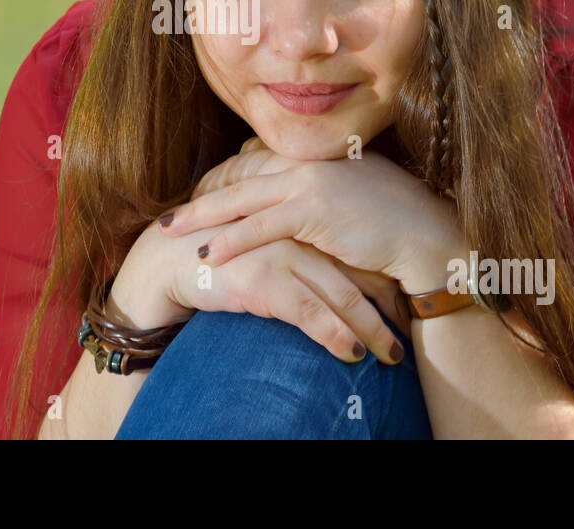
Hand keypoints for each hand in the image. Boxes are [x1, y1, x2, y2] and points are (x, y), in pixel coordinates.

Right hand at [111, 214, 409, 363]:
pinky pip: (311, 313)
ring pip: (343, 295)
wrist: (167, 259)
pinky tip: (351, 355)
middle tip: (406, 333)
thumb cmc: (219, 254)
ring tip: (390, 355)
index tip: (402, 307)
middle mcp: (298, 231)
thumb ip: (299, 246)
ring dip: (371, 330)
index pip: (356, 250)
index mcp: (303, 217)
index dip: (382, 281)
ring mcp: (283, 253)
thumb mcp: (267, 243)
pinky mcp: (264, 279)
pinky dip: (335, 336)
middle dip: (387, 308)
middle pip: (359, 272)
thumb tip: (334, 272)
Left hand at [160, 137, 466, 295]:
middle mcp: (308, 161)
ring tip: (170, 232)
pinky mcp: (314, 211)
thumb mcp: (355, 195)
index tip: (199, 199)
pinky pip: (260, 227)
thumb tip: (302, 206)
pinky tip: (208, 254)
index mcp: (315, 153)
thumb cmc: (397, 222)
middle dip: (200, 196)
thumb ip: (324, 191)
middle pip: (237, 175)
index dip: (222, 181)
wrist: (428, 237)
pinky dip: (231, 240)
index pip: (253, 160)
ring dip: (201, 217)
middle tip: (168, 216)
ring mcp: (310, 182)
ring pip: (240, 199)